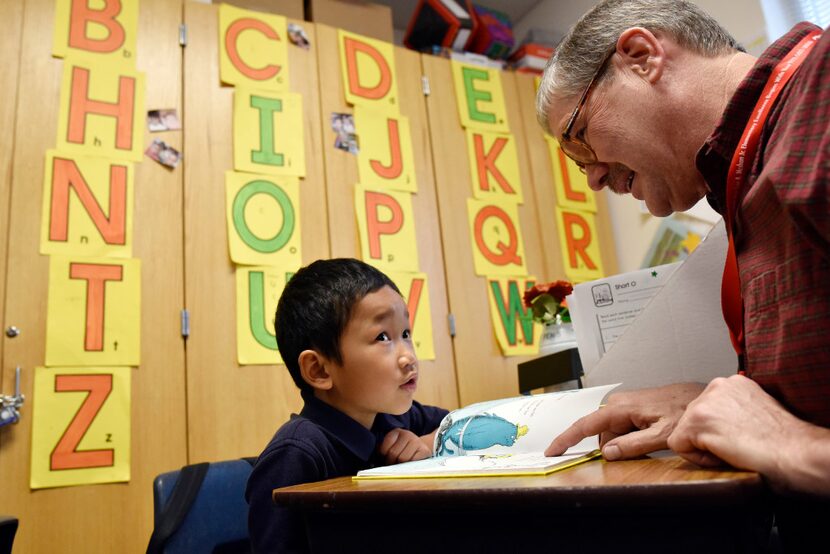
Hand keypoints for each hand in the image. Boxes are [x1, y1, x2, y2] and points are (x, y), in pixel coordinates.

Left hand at [378, 429, 432, 463]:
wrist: (422, 448)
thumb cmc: (403, 449)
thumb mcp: (393, 445)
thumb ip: (383, 449)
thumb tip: (373, 461)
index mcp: (396, 432)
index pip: (384, 448)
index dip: (383, 456)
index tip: (386, 458)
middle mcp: (407, 434)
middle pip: (393, 454)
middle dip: (392, 462)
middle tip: (393, 463)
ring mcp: (416, 441)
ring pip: (402, 459)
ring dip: (400, 465)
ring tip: (401, 464)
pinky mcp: (424, 450)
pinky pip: (412, 461)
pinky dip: (410, 465)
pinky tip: (410, 463)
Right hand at [545, 382, 704, 459]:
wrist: (700, 397)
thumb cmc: (684, 411)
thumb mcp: (661, 435)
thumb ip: (633, 445)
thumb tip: (608, 453)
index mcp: (620, 408)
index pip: (585, 425)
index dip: (566, 440)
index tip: (551, 451)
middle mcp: (617, 403)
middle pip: (600, 434)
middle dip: (610, 448)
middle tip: (639, 451)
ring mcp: (624, 405)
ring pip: (611, 433)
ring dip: (623, 444)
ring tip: (651, 442)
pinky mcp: (631, 408)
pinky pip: (621, 428)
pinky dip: (629, 438)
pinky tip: (648, 439)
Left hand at [667, 374, 829, 493]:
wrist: (795, 451)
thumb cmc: (784, 442)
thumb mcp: (755, 412)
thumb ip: (733, 411)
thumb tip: (718, 424)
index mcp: (732, 383)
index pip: (707, 410)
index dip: (720, 432)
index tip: (742, 438)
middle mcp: (716, 386)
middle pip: (692, 420)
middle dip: (709, 438)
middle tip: (738, 446)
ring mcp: (704, 402)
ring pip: (685, 433)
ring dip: (705, 448)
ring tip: (734, 449)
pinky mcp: (697, 421)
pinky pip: (679, 446)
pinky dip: (699, 458)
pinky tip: (724, 454)